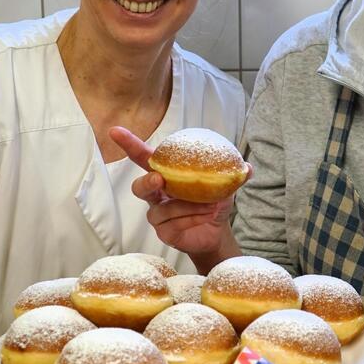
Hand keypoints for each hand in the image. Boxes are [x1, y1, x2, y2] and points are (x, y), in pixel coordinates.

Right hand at [109, 126, 249, 257]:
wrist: (217, 230)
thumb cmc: (213, 201)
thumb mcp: (224, 185)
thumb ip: (232, 175)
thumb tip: (247, 167)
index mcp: (166, 174)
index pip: (144, 157)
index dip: (129, 144)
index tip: (115, 131)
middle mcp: (157, 194)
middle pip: (139, 186)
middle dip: (147, 182)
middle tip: (159, 179)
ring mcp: (157, 214)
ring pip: (161, 210)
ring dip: (185, 207)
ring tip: (207, 206)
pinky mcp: (163, 232)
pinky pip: (170, 226)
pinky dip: (189, 220)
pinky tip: (202, 218)